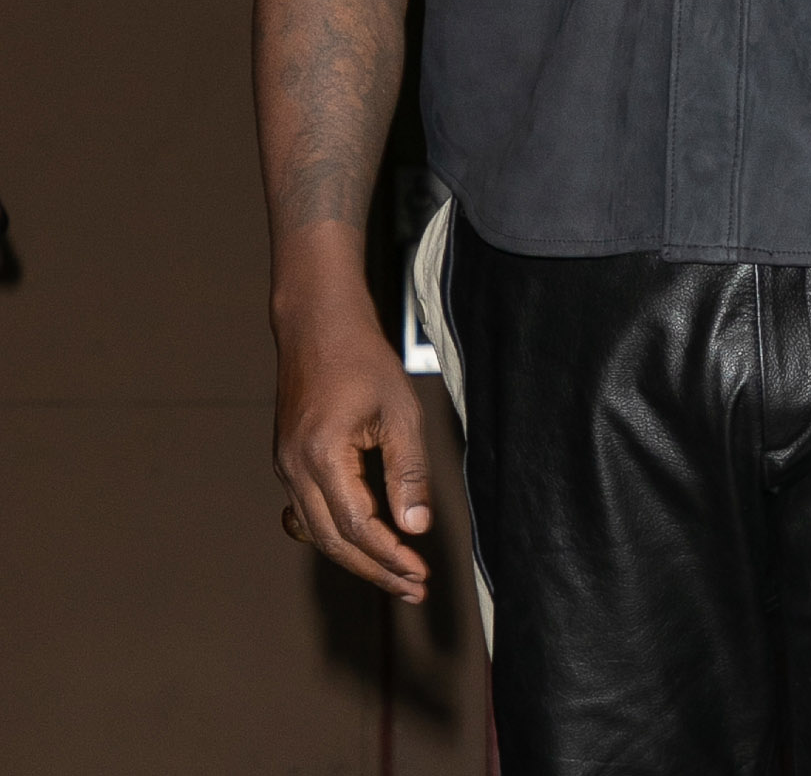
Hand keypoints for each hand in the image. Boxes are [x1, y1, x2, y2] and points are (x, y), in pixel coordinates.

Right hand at [272, 285, 432, 603]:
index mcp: (321, 457)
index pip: (356, 527)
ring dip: (356, 558)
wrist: (317, 326)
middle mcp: (294, 469)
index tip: (420, 574)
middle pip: (333, 541)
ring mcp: (285, 467)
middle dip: (375, 569)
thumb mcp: (400, 412)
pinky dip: (335, 535)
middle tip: (413, 589)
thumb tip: (415, 528)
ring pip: (317, 532)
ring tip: (396, 575)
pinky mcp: (289, 462)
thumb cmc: (364, 361)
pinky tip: (364, 542)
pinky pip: (308, 514)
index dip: (389, 556)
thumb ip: (408, 472)